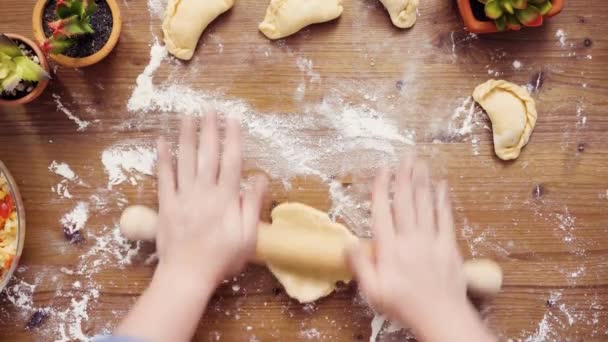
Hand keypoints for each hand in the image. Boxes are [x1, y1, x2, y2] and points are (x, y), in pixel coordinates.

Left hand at [155, 113, 266, 286]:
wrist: (188, 275)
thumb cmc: (222, 258)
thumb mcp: (248, 236)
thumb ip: (252, 205)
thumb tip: (260, 178)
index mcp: (226, 198)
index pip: (231, 161)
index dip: (233, 138)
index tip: (233, 119)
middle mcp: (204, 191)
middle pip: (207, 154)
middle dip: (209, 130)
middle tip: (208, 108)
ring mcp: (183, 196)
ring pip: (184, 160)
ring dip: (186, 136)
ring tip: (186, 116)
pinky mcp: (165, 205)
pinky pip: (163, 177)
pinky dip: (162, 159)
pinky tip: (161, 142)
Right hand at [347, 155, 493, 341]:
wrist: (440, 315)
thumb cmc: (403, 305)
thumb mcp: (373, 291)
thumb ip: (360, 265)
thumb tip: (346, 243)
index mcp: (389, 248)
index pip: (382, 211)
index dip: (381, 188)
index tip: (382, 170)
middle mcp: (410, 238)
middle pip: (405, 201)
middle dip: (404, 176)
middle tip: (405, 155)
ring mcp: (431, 239)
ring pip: (425, 204)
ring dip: (422, 181)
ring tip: (420, 162)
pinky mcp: (448, 245)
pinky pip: (445, 217)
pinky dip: (442, 200)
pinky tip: (441, 186)